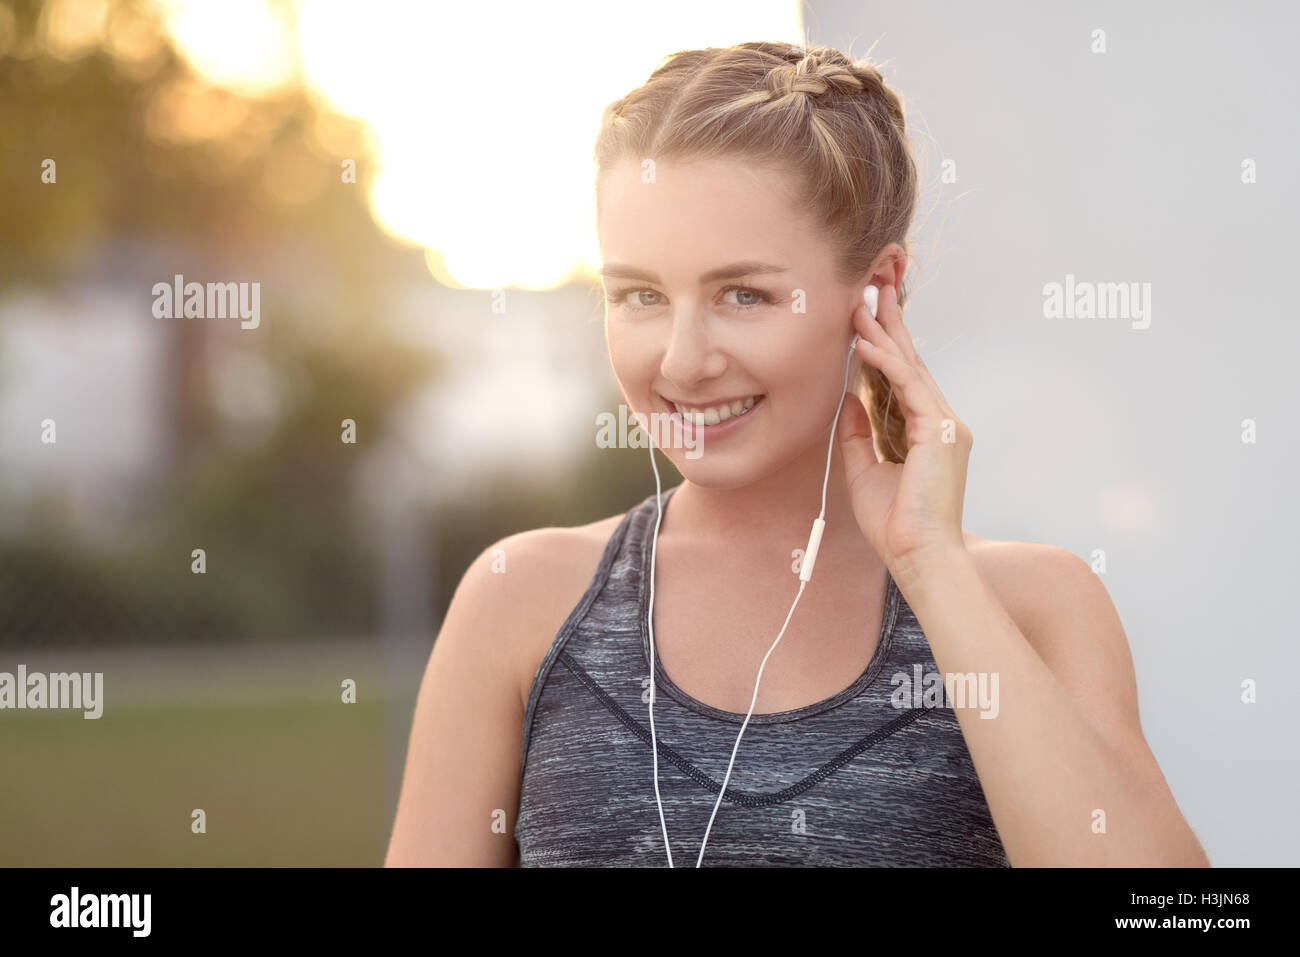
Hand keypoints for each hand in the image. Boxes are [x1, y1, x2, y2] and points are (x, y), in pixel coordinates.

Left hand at [836, 284, 972, 577]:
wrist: (917, 556)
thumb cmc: (895, 523)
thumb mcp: (864, 469)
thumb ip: (858, 432)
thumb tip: (848, 397)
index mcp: (926, 431)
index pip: (904, 378)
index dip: (886, 345)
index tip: (866, 316)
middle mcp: (941, 422)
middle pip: (912, 362)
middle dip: (890, 325)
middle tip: (873, 289)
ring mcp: (944, 425)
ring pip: (911, 368)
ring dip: (885, 334)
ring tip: (863, 304)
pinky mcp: (939, 433)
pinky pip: (910, 387)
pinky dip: (887, 363)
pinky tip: (867, 343)